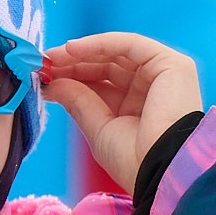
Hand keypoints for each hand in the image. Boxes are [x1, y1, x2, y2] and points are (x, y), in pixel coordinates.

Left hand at [41, 33, 201, 190]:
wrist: (161, 171)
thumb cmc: (134, 161)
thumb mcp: (98, 128)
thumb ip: (78, 101)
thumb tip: (52, 83)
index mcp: (136, 108)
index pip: (101, 83)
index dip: (72, 76)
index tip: (44, 76)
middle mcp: (151, 89)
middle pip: (107, 65)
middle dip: (73, 63)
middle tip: (44, 64)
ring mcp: (163, 75)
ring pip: (116, 53)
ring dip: (82, 53)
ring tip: (53, 58)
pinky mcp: (172, 65)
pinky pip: (130, 45)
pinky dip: (100, 43)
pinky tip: (72, 49)